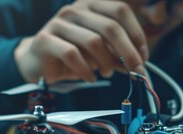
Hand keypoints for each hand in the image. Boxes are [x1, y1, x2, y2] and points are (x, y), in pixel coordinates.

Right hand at [14, 0, 147, 83]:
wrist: (39, 62)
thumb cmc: (75, 54)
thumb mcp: (102, 53)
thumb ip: (120, 56)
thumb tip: (140, 66)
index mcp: (91, 5)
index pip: (120, 11)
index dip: (136, 33)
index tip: (143, 55)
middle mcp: (75, 9)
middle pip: (111, 27)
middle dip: (128, 52)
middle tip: (136, 70)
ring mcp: (59, 22)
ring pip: (94, 41)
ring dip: (106, 62)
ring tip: (107, 73)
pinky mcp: (45, 39)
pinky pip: (72, 54)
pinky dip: (86, 70)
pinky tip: (90, 78)